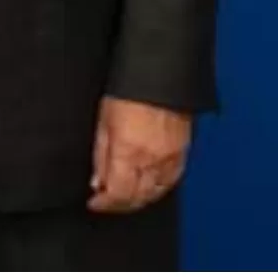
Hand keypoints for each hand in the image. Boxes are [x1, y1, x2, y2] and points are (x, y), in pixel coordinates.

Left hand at [88, 96, 191, 212]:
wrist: (161, 73)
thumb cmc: (129, 89)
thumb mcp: (103, 120)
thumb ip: (101, 155)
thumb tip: (97, 182)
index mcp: (129, 152)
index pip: (118, 194)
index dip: (104, 204)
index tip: (94, 203)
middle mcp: (152, 161)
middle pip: (137, 198)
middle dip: (120, 205)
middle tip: (107, 201)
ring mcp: (171, 158)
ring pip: (156, 193)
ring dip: (139, 200)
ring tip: (124, 196)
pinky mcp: (183, 152)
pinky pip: (172, 182)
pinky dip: (158, 189)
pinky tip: (148, 187)